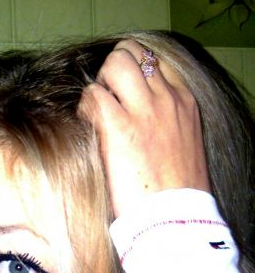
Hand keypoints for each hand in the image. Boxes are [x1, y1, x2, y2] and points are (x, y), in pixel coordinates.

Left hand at [79, 40, 210, 217]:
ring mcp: (143, 110)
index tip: (124, 96)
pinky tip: (90, 130)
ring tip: (98, 113)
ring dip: (101, 83)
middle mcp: (166, 99)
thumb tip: (133, 118)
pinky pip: (93, 95)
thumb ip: (163, 124)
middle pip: (133, 53)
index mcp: (184, 103)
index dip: (135, 73)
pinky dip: (86, 107)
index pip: (158, 62)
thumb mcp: (180, 146)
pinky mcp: (118, 125)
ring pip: (115, 63)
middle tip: (107, 100)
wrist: (173, 219)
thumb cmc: (174, 193)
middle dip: (113, 70)